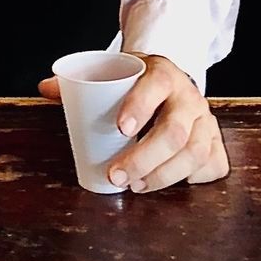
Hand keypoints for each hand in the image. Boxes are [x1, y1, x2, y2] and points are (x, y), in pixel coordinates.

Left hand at [39, 54, 228, 191]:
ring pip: (195, 152)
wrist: (173, 79)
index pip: (155, 85)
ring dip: (165, 175)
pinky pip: (215, 164)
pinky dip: (196, 178)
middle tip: (117, 176)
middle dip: (144, 159)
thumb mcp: (114, 74)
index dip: (139, 106)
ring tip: (137, 186)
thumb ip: (79, 82)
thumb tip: (45, 88)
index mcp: (162, 74)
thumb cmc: (137, 83)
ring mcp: (206, 120)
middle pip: (175, 131)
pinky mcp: (215, 140)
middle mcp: (188, 97)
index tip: (119, 128)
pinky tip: (175, 183)